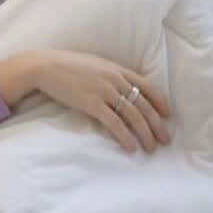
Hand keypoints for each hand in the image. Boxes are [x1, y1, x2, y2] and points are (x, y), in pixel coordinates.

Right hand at [25, 49, 170, 152]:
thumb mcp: (94, 64)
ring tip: (150, 148)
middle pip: (144, 105)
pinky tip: (131, 147)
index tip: (168, 115)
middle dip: (157, 125)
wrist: (44, 66)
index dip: (161, 102)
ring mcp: (104, 91)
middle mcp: (115, 80)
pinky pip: (115, 123)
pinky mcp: (92, 103)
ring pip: (134, 116)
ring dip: (145, 134)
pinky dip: (125, 137)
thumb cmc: (66, 64)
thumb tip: (120, 88)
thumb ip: (110, 75)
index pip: (148, 86)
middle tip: (165, 140)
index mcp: (117, 69)